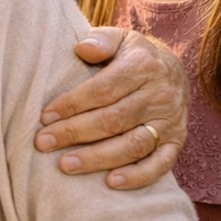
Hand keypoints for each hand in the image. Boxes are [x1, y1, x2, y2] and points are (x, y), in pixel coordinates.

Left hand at [36, 27, 187, 189]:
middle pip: (114, 119)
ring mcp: (171, 121)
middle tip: (44, 143)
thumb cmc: (132, 56)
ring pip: (134, 145)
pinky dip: (138, 176)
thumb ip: (101, 40)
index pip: (103, 89)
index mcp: (143, 67)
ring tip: (66, 165)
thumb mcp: (120, 38)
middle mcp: (160, 95)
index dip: (72, 104)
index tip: (44, 117)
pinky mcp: (177, 141)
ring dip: (98, 158)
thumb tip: (82, 48)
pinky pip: (161, 164)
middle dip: (75, 133)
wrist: (173, 69)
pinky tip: (111, 183)